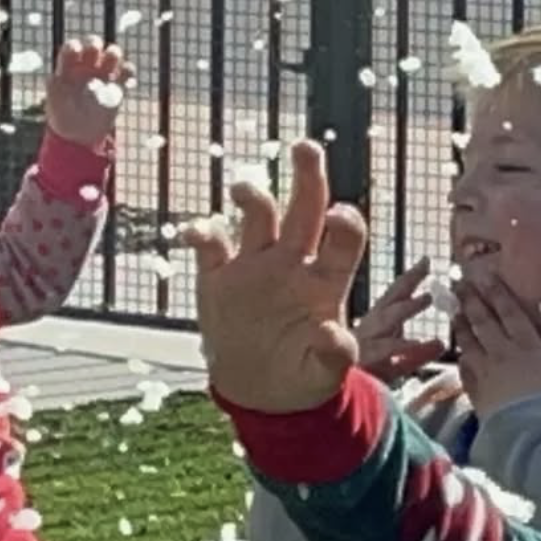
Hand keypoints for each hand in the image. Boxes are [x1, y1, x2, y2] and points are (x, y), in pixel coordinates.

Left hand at [44, 38, 131, 151]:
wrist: (78, 135)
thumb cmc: (61, 114)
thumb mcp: (55, 98)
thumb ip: (57, 82)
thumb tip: (59, 74)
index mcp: (68, 66)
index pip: (73, 47)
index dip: (76, 46)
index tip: (78, 51)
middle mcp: (86, 67)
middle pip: (93, 46)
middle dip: (95, 45)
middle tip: (97, 54)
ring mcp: (102, 77)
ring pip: (111, 55)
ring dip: (114, 54)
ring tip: (113, 64)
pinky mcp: (117, 89)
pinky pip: (126, 74)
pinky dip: (129, 72)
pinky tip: (127, 78)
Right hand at [183, 140, 364, 413]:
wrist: (262, 393)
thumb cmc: (303, 380)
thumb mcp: (323, 376)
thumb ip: (334, 357)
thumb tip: (335, 336)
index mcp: (326, 283)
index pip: (343, 240)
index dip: (345, 224)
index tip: (339, 216)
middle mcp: (293, 264)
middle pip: (304, 209)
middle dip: (308, 175)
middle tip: (306, 146)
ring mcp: (256, 266)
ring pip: (257, 215)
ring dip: (251, 196)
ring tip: (244, 193)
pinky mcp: (220, 278)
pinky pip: (210, 244)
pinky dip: (201, 232)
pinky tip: (196, 234)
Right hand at [355, 258, 446, 381]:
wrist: (332, 393)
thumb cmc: (362, 374)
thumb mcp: (396, 362)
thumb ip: (419, 354)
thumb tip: (442, 343)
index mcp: (377, 323)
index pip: (395, 295)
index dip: (411, 278)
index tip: (427, 260)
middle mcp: (371, 327)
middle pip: (391, 299)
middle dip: (408, 280)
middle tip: (426, 265)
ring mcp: (367, 341)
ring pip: (387, 320)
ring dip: (407, 307)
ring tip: (427, 297)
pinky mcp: (365, 360)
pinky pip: (385, 351)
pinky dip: (401, 346)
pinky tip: (416, 342)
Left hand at [453, 258, 540, 415]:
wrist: (532, 429)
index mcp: (526, 342)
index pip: (507, 310)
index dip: (496, 291)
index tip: (484, 276)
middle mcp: (501, 350)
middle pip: (482, 319)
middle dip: (470, 300)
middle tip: (459, 285)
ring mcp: (484, 368)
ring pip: (468, 341)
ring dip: (460, 325)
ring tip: (455, 315)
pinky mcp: (475, 388)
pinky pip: (465, 369)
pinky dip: (463, 360)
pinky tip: (462, 356)